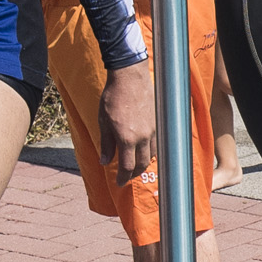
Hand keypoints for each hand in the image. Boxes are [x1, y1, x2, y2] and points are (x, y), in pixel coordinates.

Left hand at [99, 63, 154, 180]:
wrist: (130, 77)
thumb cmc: (113, 97)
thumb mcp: (103, 122)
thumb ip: (106, 144)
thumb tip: (105, 161)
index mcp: (127, 139)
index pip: (127, 167)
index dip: (123, 178)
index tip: (118, 183)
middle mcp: (143, 137)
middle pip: (141, 164)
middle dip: (132, 174)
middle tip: (125, 177)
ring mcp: (153, 130)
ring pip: (151, 155)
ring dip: (142, 163)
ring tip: (134, 164)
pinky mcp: (158, 123)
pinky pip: (156, 144)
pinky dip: (150, 151)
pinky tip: (143, 149)